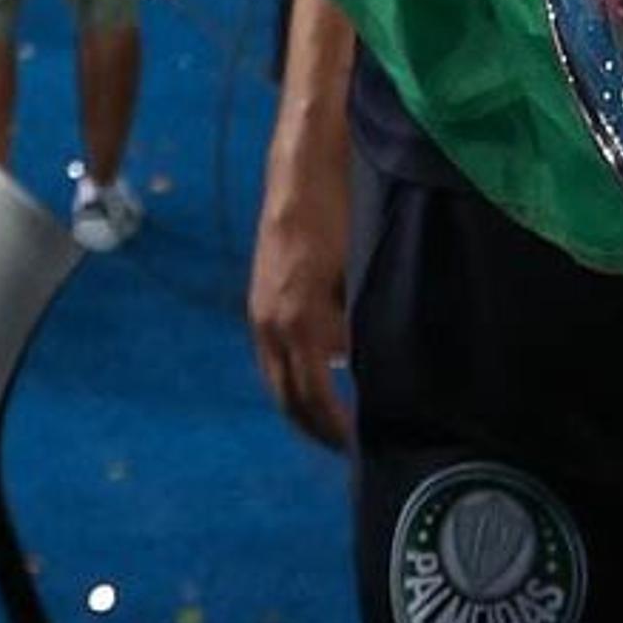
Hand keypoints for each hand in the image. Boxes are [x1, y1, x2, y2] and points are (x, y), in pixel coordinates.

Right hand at [247, 141, 353, 448]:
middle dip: (314, 427)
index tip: (356, 446)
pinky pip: (275, 354)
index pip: (312, 395)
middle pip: (287, 397)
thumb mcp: (358, 272)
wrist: (302, 171)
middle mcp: (272, 325)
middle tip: (345, 450)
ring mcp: (262, 314)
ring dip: (301, 405)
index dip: (332, 427)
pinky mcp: (262, 301)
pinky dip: (293, 376)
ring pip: (277, 378)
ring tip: (332, 426)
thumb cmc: (341, 216)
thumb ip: (357, 322)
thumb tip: (361, 364)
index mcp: (298, 322)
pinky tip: (317, 380)